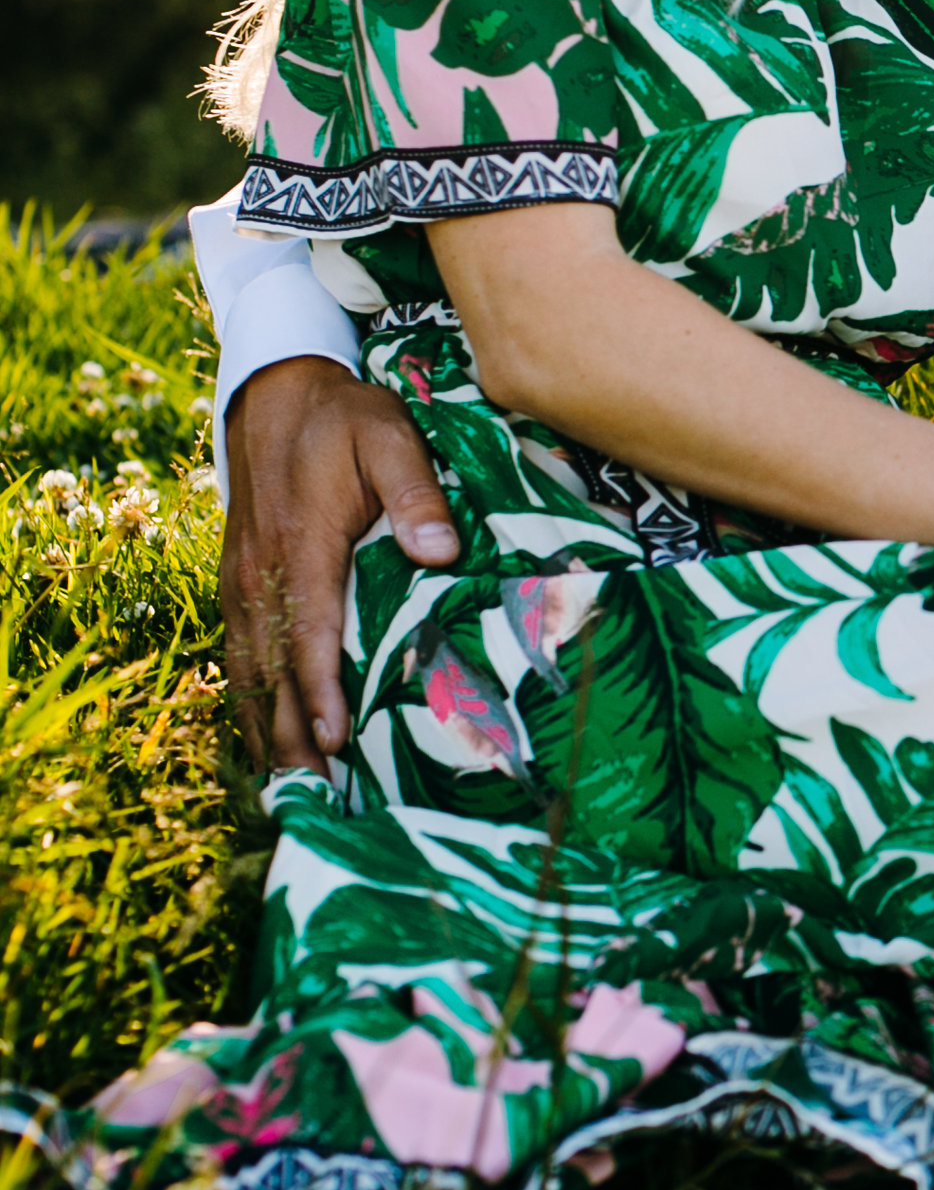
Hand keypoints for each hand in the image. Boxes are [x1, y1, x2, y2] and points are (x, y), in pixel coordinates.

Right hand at [222, 357, 457, 767]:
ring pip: (249, 669)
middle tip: (317, 798)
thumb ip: (416, 494)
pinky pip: (239, 653)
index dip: (319, 691)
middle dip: (291, 735)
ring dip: (267, 728)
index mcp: (301, 545)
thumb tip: (440, 553)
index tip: (333, 742)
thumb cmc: (343, 418)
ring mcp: (242, 580)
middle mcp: (261, 573)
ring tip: (293, 789)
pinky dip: (249, 701)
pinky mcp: (237, 581)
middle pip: (273, 668)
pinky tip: (264, 739)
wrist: (274, 392)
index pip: (310, 631)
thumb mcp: (390, 437)